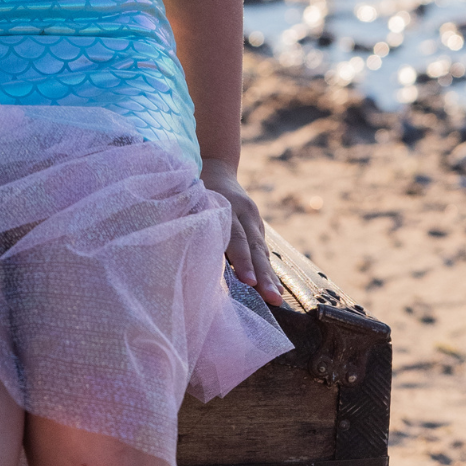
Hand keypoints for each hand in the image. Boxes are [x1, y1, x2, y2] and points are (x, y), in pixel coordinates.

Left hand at [201, 158, 284, 307]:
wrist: (217, 167)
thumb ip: (195, 222)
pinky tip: (276, 290)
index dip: (242, 259)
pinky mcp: (257, 227)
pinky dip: (268, 270)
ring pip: (262, 250)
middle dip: (263, 275)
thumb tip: (189, 254)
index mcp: (225, 203)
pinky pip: (263, 250)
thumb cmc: (195, 188)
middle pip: (254, 246)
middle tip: (271, 298)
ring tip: (276, 299)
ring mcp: (254, 219)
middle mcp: (244, 211)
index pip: (235, 236)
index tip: (248, 282)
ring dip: (270, 277)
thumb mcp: (192, 198)